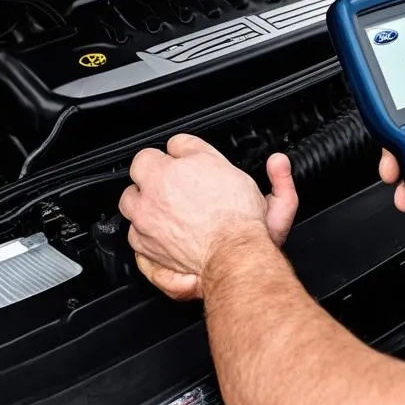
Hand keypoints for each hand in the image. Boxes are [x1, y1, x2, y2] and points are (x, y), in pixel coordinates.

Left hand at [120, 134, 297, 299]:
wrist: (233, 257)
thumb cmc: (242, 221)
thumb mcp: (253, 180)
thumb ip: (265, 170)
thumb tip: (273, 161)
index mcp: (173, 169)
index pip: (164, 147)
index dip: (178, 155)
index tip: (188, 163)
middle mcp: (154, 192)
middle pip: (139, 172)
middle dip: (153, 176)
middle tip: (174, 185)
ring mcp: (145, 221)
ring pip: (130, 204)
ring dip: (143, 204)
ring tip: (164, 210)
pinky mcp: (144, 247)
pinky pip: (134, 237)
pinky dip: (145, 237)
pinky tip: (163, 237)